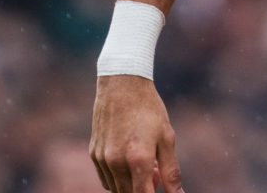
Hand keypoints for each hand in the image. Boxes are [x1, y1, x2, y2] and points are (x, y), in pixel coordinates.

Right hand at [90, 74, 184, 192]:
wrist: (122, 83)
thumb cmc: (149, 109)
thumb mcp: (167, 138)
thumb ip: (171, 171)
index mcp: (138, 159)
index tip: (158, 187)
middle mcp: (117, 162)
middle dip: (145, 189)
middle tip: (156, 172)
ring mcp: (102, 158)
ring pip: (116, 189)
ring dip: (131, 185)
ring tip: (145, 163)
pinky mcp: (94, 153)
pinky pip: (106, 179)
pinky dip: (118, 179)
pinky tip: (129, 161)